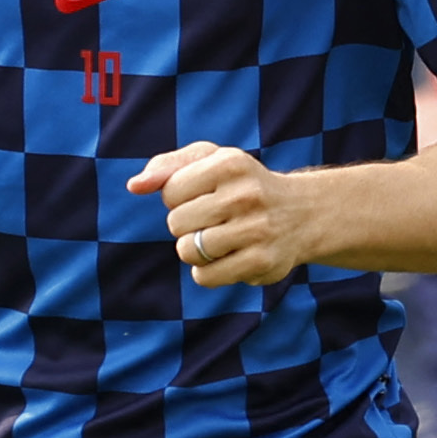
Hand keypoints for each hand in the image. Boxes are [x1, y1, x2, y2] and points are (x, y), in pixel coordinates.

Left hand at [128, 142, 315, 287]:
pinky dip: (208, 271)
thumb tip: (134, 186)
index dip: (179, 197)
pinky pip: (204, 277)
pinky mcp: (261, 263)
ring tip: (221, 238)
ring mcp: (256, 230)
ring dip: (195, 250)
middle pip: (176, 223)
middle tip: (215, 218)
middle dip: (187, 224)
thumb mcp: (211, 161)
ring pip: (187, 251)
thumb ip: (168, 166)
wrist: (302, 213)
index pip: (170, 191)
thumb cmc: (243, 185)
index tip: (205, 194)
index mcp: (231, 163)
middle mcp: (245, 195)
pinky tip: (228, 257)